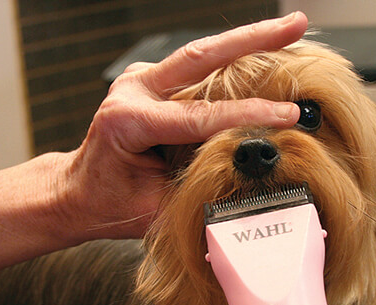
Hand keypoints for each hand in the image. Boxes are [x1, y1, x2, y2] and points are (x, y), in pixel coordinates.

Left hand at [60, 13, 307, 241]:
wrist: (80, 191)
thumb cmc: (111, 203)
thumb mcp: (157, 209)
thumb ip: (200, 190)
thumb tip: (249, 176)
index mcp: (129, 121)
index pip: (201, 116)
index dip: (250, 115)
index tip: (289, 115)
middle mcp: (134, 91)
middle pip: (202, 57)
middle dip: (254, 39)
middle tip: (295, 25)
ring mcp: (142, 81)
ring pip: (202, 55)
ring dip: (247, 42)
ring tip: (289, 30)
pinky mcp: (152, 82)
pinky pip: (196, 68)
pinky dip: (231, 60)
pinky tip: (260, 55)